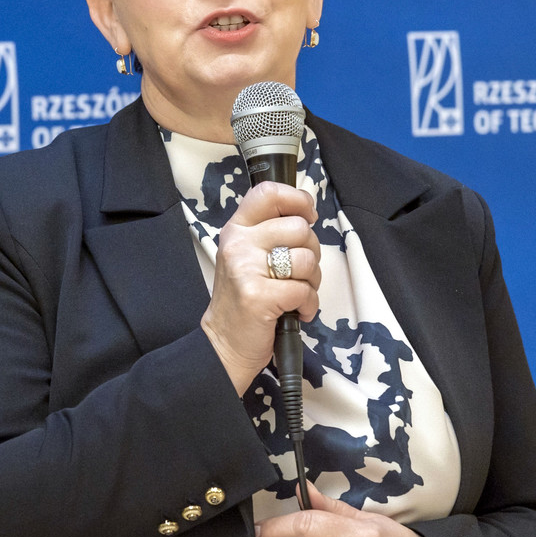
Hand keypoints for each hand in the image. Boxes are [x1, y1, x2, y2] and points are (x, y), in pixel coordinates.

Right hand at [199, 182, 320, 393]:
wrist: (224, 343)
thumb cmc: (244, 300)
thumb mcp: (248, 257)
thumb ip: (271, 234)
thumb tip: (308, 215)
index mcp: (237, 229)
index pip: (268, 193)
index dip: (297, 199)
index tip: (308, 216)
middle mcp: (238, 244)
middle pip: (299, 228)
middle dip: (312, 252)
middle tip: (299, 273)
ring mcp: (246, 269)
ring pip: (306, 259)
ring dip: (312, 281)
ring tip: (297, 293)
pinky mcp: (258, 296)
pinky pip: (304, 290)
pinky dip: (309, 305)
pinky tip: (296, 311)